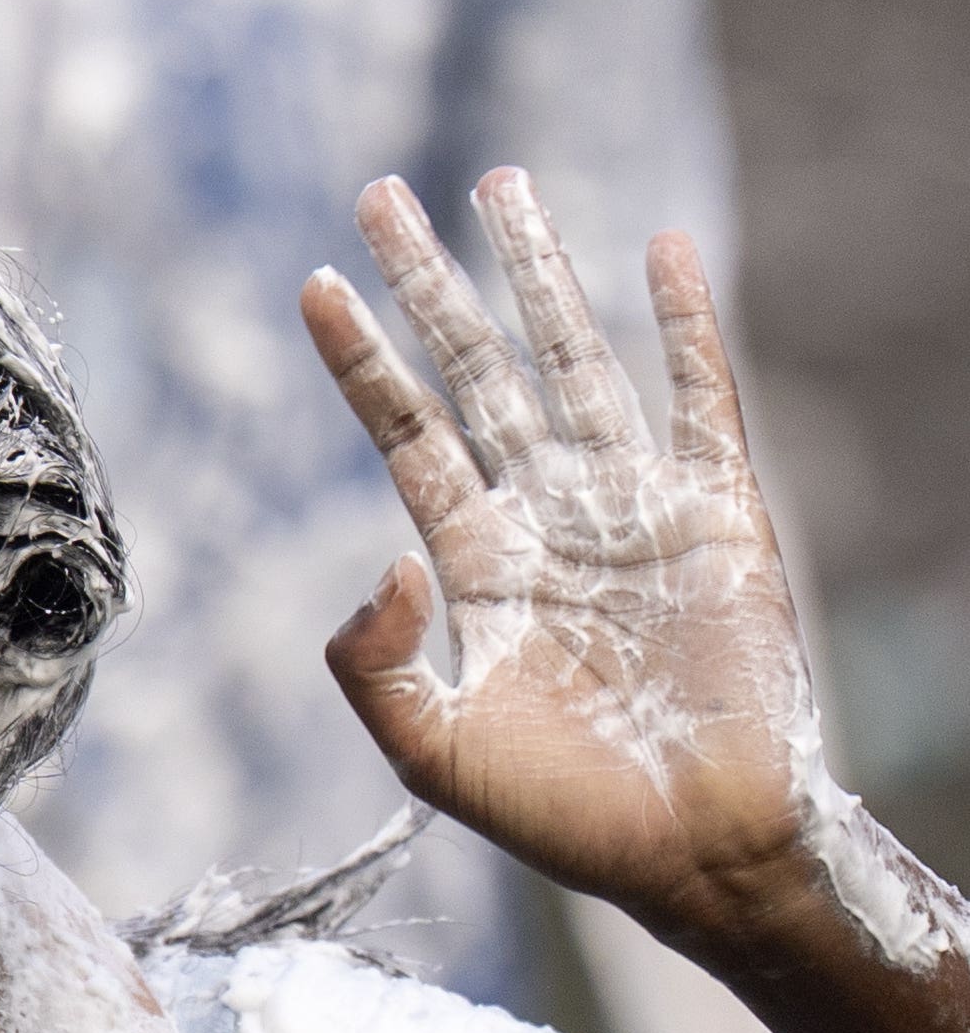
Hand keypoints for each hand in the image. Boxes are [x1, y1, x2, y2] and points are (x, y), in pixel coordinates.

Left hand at [302, 170, 812, 933]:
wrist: (694, 850)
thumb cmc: (559, 815)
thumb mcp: (427, 753)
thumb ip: (372, 664)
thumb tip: (384, 561)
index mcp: (472, 560)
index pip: (402, 432)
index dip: (360, 359)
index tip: (313, 282)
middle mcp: (544, 514)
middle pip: (472, 370)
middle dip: (430, 282)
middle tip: (379, 192)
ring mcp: (630, 507)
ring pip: (572, 359)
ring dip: (538, 272)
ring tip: (499, 182)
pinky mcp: (719, 515)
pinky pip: (698, 399)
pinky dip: (681, 324)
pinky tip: (659, 249)